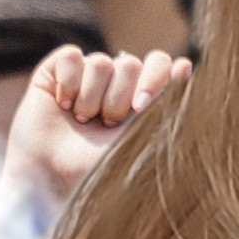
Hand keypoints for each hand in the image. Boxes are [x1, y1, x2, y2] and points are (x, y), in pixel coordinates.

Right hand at [3, 45, 188, 213]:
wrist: (54, 181)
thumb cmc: (100, 168)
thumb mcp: (141, 137)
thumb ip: (164, 102)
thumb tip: (185, 64)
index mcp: (140, 97)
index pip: (159, 63)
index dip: (154, 78)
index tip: (141, 107)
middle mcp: (113, 84)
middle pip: (130, 63)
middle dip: (118, 99)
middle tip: (106, 125)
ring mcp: (84, 77)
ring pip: (99, 62)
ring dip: (91, 98)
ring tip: (81, 122)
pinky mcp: (54, 73)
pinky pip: (70, 56)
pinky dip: (68, 82)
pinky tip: (62, 105)